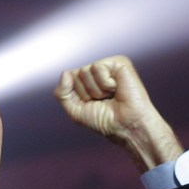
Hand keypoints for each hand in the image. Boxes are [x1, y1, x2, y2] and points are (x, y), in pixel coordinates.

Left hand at [54, 55, 182, 171]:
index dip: (77, 96)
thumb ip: (62, 93)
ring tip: (111, 96)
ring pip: (85, 71)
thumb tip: (65, 72)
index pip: (67, 79)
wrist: (125, 126)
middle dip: (86, 93)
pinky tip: (117, 88)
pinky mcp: (119, 63)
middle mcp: (97, 72)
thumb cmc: (104, 121)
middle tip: (103, 101)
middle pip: (75, 75)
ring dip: (96, 90)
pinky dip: (105, 83)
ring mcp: (108, 66)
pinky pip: (98, 67)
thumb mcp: (75, 111)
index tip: (92, 104)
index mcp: (86, 81)